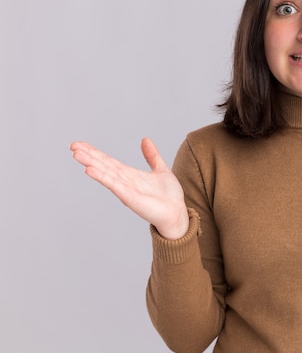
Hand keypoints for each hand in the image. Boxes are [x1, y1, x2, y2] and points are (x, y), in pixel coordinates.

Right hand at [70, 138, 188, 239]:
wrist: (177, 213)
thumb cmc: (169, 196)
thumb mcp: (161, 169)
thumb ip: (152, 155)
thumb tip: (145, 139)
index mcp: (130, 175)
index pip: (108, 161)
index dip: (95, 152)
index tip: (80, 144)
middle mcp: (124, 182)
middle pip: (103, 166)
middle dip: (88, 156)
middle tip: (72, 146)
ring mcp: (125, 190)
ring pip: (105, 174)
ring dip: (91, 164)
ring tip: (77, 155)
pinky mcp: (130, 198)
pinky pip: (114, 185)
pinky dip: (102, 177)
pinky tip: (90, 170)